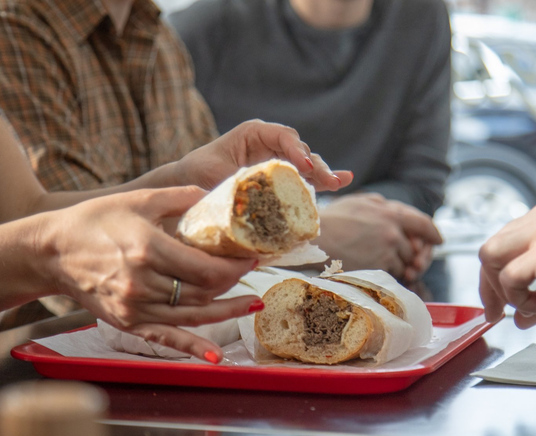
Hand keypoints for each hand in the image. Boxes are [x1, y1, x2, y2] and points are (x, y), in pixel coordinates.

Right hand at [41, 186, 261, 361]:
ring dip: (225, 312)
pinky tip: (214, 355)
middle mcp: (143, 283)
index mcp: (148, 250)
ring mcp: (135, 306)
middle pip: (202, 292)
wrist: (51, 251)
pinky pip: (166, 338)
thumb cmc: (95, 221)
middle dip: (233, 284)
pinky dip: (192, 348)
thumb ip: (180, 197)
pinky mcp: (127, 322)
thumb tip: (215, 195)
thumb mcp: (139, 200)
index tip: (251, 258)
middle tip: (254, 275)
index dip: (235, 267)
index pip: (205, 268)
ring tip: (252, 305)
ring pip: (191, 315)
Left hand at [169, 120, 352, 191]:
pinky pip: (305, 177)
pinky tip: (345, 179)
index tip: (303, 165)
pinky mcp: (282, 178)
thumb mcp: (214, 177)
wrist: (190, 183)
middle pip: (300, 150)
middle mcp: (270, 143)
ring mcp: (278, 160)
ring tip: (337, 183)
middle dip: (315, 165)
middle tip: (328, 180)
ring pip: (306, 164)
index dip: (295, 150)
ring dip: (322, 174)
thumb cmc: (198, 173)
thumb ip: (236, 185)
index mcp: (254, 133)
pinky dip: (321, 180)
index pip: (282, 136)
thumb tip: (253, 201)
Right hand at [316, 193, 441, 282]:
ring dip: (398, 265)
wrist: (315, 240)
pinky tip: (374, 269)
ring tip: (379, 263)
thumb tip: (391, 208)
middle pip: (414, 247)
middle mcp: (393, 230)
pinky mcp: (380, 265)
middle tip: (405, 261)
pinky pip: (393, 273)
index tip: (438, 241)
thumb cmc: (330, 220)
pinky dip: (388, 273)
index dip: (432, 233)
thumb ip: (379, 204)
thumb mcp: (357, 202)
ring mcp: (388, 248)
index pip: (422, 222)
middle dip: (411, 255)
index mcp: (389, 211)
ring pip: (405, 262)